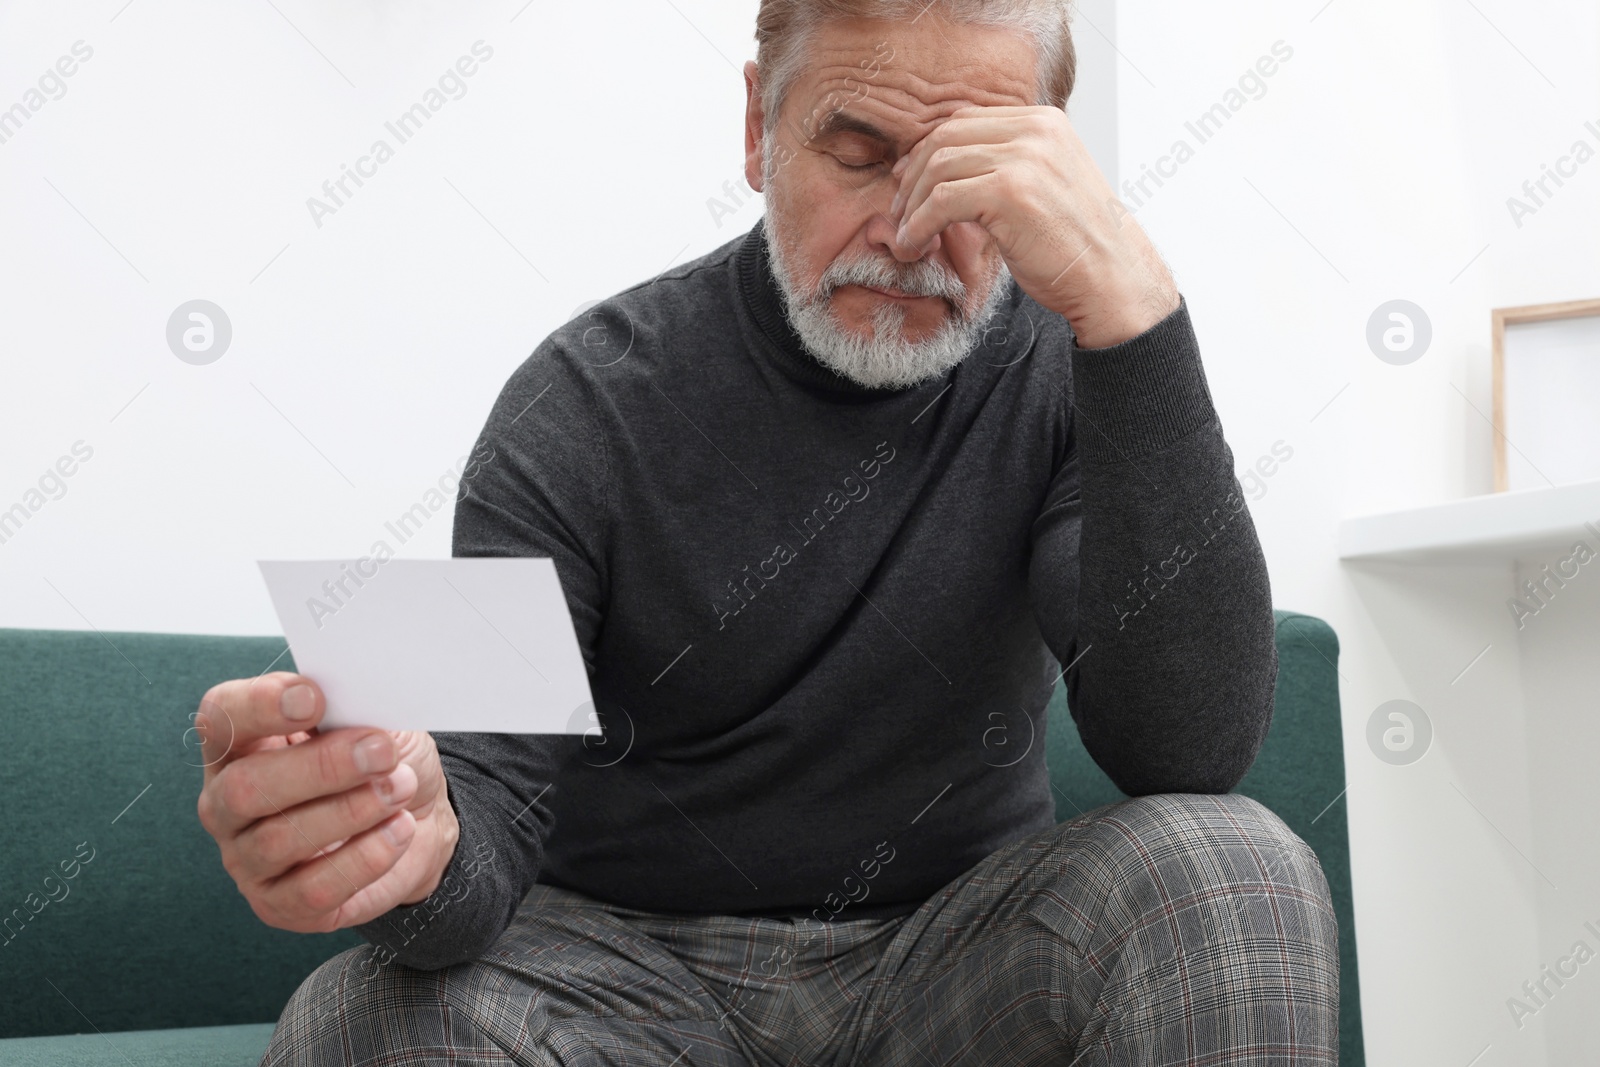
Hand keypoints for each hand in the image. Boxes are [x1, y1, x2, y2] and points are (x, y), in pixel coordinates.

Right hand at [195, 672, 459, 932]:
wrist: (416, 820)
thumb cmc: (381, 762)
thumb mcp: (377, 722)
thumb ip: (355, 711)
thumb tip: (356, 703)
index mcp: (242, 743)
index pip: (221, 717)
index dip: (259, 706)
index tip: (314, 698)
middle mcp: (228, 802)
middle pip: (245, 787)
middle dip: (321, 768)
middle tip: (382, 752)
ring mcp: (246, 858)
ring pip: (280, 840)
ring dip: (352, 811)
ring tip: (401, 788)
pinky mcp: (278, 904)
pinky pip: (313, 889)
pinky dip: (364, 858)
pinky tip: (398, 830)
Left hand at [887, 105, 1179, 347]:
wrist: (1110, 278)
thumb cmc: (1074, 243)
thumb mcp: (1043, 185)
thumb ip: (1006, 164)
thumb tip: (945, 160)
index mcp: (1043, 122)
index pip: (964, 121)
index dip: (926, 152)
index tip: (907, 184)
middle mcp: (1035, 131)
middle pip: (945, 139)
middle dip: (912, 178)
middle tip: (899, 214)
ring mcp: (1024, 158)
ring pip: (938, 168)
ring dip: (910, 207)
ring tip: (905, 238)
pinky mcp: (1010, 192)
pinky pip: (941, 200)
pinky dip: (918, 225)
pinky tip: (914, 246)